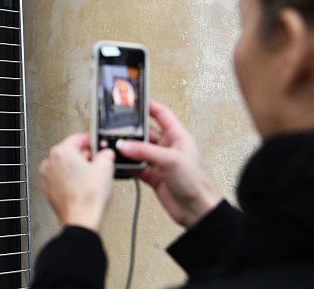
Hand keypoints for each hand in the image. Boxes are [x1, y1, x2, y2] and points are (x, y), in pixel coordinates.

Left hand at [39, 133, 114, 232]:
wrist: (82, 221)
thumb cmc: (88, 197)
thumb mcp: (106, 167)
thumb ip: (106, 153)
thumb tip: (106, 153)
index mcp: (61, 152)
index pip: (78, 138)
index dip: (92, 140)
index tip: (98, 144)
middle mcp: (50, 163)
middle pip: (71, 152)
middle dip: (86, 156)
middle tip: (99, 162)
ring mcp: (47, 178)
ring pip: (66, 166)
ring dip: (79, 168)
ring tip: (93, 177)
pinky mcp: (49, 191)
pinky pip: (62, 179)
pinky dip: (72, 180)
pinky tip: (84, 187)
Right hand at [117, 101, 221, 227]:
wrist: (196, 210)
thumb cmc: (196, 182)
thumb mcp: (170, 160)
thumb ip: (145, 151)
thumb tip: (125, 145)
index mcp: (179, 137)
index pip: (163, 115)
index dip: (150, 107)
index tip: (135, 103)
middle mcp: (169, 148)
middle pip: (147, 133)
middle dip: (133, 132)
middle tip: (118, 128)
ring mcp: (160, 162)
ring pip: (140, 150)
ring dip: (129, 150)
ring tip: (116, 147)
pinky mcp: (154, 176)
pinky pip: (137, 167)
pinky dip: (129, 165)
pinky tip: (121, 163)